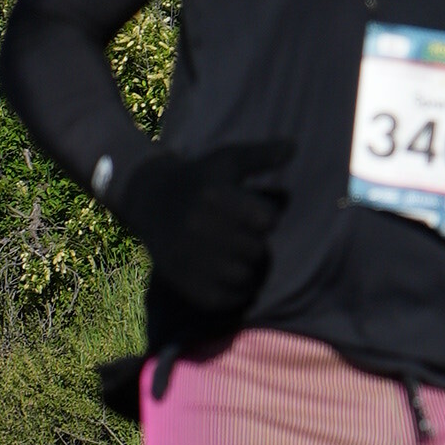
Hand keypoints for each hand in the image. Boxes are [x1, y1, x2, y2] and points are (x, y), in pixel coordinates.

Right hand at [113, 139, 292, 314]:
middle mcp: (198, 225)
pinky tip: (227, 273)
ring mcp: (188, 255)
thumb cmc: (200, 178)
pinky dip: (233, 291)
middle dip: (254, 242)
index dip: (265, 216)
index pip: (268, 221)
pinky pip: (225, 297)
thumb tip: (294, 146)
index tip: (250, 211)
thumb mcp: (228, 159)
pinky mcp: (182, 280)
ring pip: (244, 276)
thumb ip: (262, 154)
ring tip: (235, 254)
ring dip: (246, 268)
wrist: (151, 199)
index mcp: (214, 195)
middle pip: (257, 250)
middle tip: (240, 234)